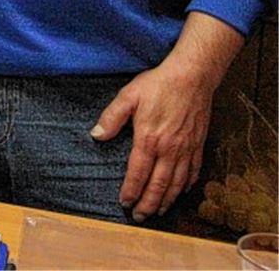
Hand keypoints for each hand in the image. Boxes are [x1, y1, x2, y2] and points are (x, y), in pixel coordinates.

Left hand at [91, 61, 215, 221]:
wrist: (191, 77)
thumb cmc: (158, 84)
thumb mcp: (128, 96)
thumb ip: (111, 118)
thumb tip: (96, 135)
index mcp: (149, 138)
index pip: (138, 172)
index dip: (131, 190)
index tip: (124, 202)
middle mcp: (169, 149)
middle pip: (158, 184)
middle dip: (148, 204)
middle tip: (140, 217)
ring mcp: (186, 148)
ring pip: (177, 183)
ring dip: (166, 200)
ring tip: (158, 211)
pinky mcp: (198, 144)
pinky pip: (193, 171)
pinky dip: (186, 186)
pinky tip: (180, 192)